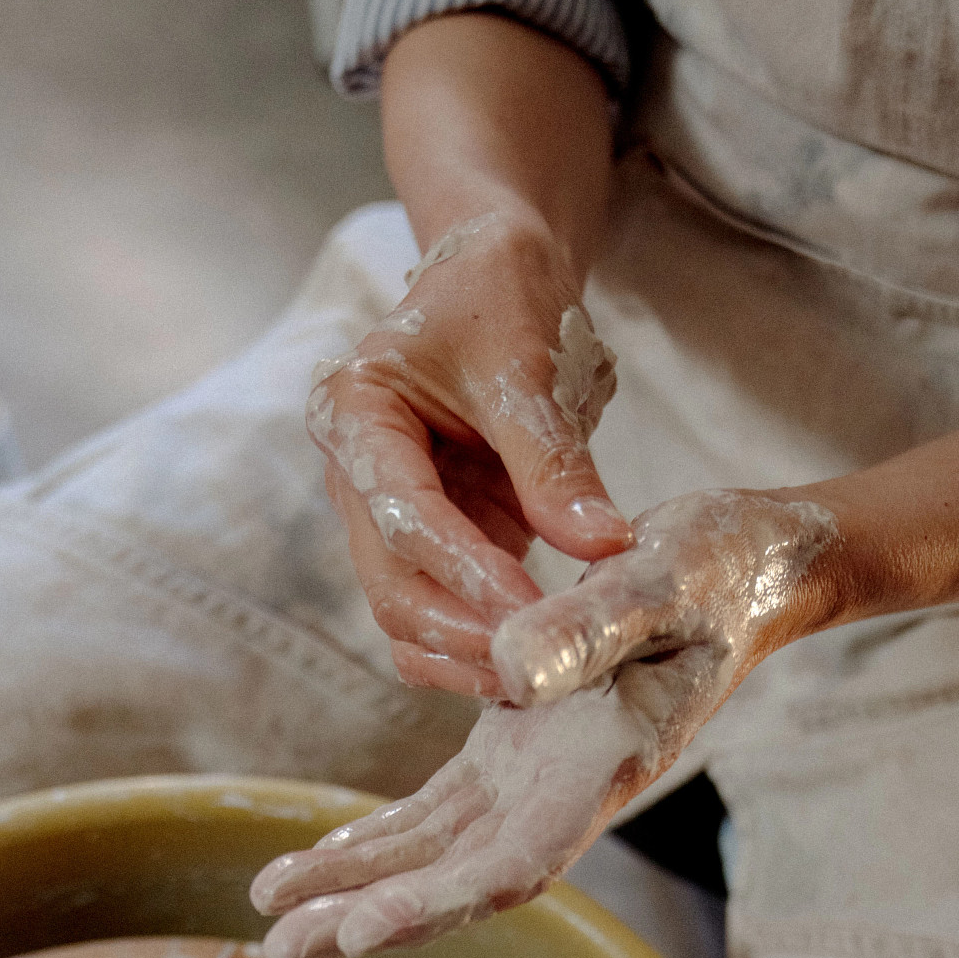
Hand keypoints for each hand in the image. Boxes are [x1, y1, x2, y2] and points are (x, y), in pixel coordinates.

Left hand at [250, 490, 837, 957]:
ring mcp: (541, 772)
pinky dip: (383, 833)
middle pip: (460, 878)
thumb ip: (591, 625)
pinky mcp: (521, 744)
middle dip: (370, 916)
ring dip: (359, 884)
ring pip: (439, 848)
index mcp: (606, 765)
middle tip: (280, 952)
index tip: (361, 931)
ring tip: (273, 910)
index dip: (438, 902)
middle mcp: (570, 789)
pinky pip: (442, 808)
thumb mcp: (663, 579)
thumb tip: (508, 671)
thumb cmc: (722, 570)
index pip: (516, 861)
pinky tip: (326, 857)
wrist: (751, 569)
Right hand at [308, 211, 631, 697]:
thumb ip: (555, 461)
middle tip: (542, 659)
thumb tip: (603, 546)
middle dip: (464, 631)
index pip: (401, 514)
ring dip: (468, 657)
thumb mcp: (527, 366)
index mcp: (355, 415)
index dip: (464, 568)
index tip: (529, 606)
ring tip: (544, 677)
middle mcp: (356, 476)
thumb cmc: (500, 298)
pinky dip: (478, 651)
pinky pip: (440, 617)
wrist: (495, 280)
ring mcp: (388, 518)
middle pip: (391, 585)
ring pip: (407, 617)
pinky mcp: (431, 544)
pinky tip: (534, 666)